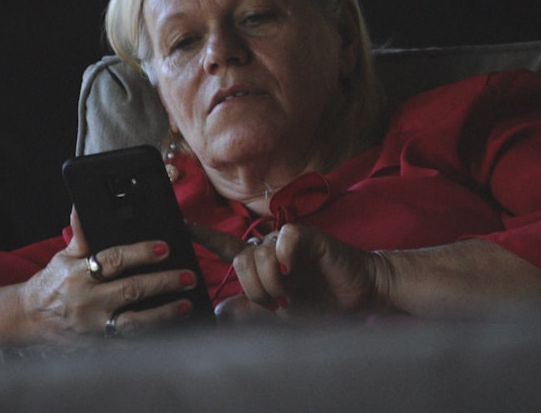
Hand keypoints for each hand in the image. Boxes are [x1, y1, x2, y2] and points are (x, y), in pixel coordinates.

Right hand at [18, 208, 198, 341]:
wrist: (29, 319)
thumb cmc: (51, 284)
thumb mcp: (63, 257)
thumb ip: (80, 236)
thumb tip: (82, 207)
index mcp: (80, 274)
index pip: (114, 260)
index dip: (141, 253)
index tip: (165, 248)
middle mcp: (88, 301)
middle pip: (131, 291)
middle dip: (163, 283)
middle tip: (188, 276)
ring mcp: (93, 326)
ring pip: (134, 323)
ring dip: (163, 314)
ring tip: (186, 305)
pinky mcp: (97, 346)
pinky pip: (128, 345)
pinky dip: (151, 339)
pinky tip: (171, 331)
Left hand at [189, 222, 389, 319]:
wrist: (359, 293)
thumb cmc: (322, 302)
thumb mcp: (282, 316)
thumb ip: (251, 312)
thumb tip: (220, 311)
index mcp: (261, 263)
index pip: (225, 247)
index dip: (203, 235)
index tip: (181, 224)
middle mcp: (269, 248)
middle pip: (239, 260)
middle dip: (252, 288)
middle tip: (273, 303)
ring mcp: (286, 240)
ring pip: (258, 255)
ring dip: (271, 282)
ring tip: (289, 293)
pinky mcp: (306, 235)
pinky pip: (281, 241)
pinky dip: (284, 260)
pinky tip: (294, 270)